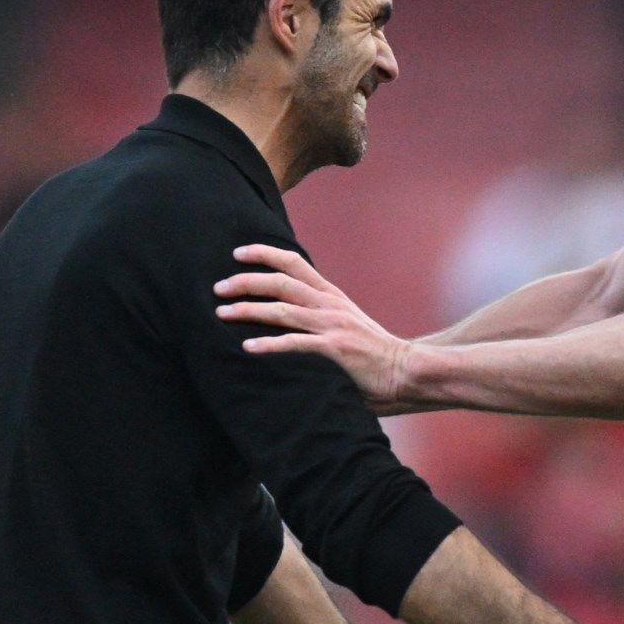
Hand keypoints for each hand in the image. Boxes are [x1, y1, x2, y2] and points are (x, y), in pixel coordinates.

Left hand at [215, 244, 412, 410]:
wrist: (405, 370)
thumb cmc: (372, 352)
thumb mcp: (345, 322)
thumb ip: (319, 314)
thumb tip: (287, 313)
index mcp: (331, 295)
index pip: (293, 263)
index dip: (263, 253)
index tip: (237, 253)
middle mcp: (329, 304)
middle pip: (281, 281)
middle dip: (246, 281)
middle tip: (218, 288)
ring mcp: (332, 326)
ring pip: (283, 309)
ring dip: (248, 310)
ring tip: (221, 314)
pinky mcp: (335, 349)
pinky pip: (295, 343)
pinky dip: (269, 344)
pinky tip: (247, 347)